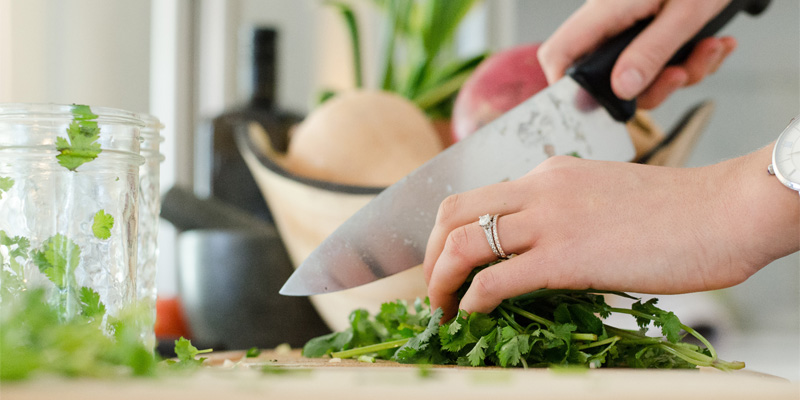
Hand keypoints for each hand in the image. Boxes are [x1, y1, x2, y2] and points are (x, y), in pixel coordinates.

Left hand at [423, 146, 798, 320]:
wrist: (724, 211)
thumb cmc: (675, 212)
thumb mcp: (603, 196)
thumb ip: (564, 213)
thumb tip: (536, 251)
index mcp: (548, 174)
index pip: (475, 197)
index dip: (446, 233)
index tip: (446, 264)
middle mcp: (539, 189)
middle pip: (452, 214)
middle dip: (430, 255)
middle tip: (433, 289)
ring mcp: (549, 220)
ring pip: (463, 244)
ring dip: (440, 281)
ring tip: (442, 310)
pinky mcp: (565, 257)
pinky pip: (496, 280)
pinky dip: (471, 300)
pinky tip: (472, 315)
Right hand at [538, 0, 735, 108]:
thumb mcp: (685, 12)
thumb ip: (651, 51)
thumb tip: (622, 88)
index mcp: (605, 11)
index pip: (559, 54)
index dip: (565, 87)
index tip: (595, 107)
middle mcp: (610, 22)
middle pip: (606, 78)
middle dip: (652, 87)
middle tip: (681, 74)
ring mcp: (630, 28)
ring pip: (640, 76)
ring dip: (682, 73)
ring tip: (710, 48)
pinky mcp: (650, 32)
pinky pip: (662, 64)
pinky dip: (692, 61)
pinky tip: (713, 43)